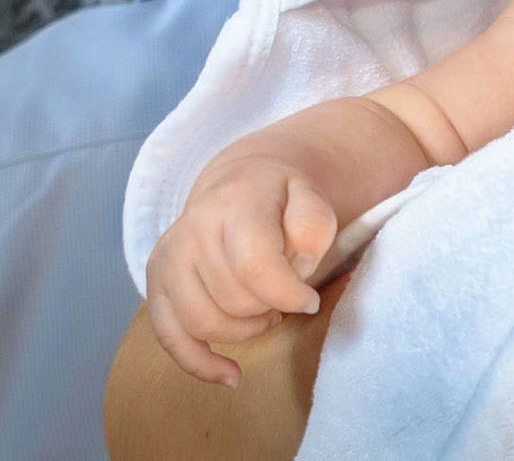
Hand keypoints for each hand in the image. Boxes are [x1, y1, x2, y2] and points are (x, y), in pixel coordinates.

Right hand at [145, 159, 337, 385]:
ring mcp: (167, 260)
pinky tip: (232, 375)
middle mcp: (191, 232)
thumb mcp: (312, 196)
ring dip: (245, 331)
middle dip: (271, 309)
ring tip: (268, 314)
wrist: (240, 184)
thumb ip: (313, 225)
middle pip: (233, 301)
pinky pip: (170, 338)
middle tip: (287, 298)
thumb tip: (298, 267)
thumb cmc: (283, 198)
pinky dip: (200, 364)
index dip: (288, 295)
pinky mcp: (155, 285)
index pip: (254, 266)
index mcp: (234, 206)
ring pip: (203, 324)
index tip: (310, 301)